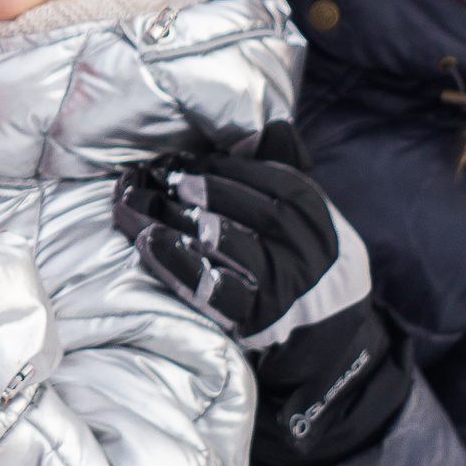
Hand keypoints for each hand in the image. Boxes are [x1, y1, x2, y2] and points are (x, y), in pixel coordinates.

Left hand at [110, 122, 366, 348]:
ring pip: (224, 241)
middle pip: (242, 206)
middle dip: (192, 186)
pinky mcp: (256, 317)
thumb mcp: (310, 216)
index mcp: (314, 212)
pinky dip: (177, 261)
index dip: (218, 166)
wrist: (329, 339)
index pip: (266, 177)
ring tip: (136, 200)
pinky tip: (147, 241)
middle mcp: (303, 245)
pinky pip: (212, 286)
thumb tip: (271, 125)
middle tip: (151, 175)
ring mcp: (281, 283)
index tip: (178, 159)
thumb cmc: (306, 262)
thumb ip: (289, 169)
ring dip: (175, 217)